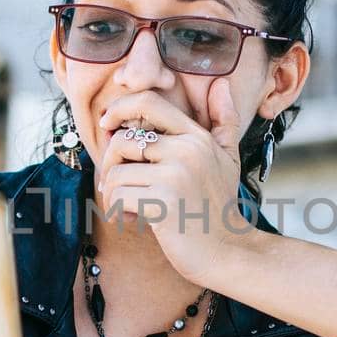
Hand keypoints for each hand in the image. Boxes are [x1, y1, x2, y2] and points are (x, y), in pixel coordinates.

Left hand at [93, 77, 251, 285]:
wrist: (228, 251)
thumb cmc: (220, 205)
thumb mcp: (228, 158)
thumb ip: (224, 120)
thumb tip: (221, 84)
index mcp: (197, 136)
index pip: (148, 103)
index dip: (119, 109)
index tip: (108, 127)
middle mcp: (186, 150)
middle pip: (122, 140)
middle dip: (111, 164)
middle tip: (118, 184)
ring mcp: (175, 175)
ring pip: (115, 172)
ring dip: (113, 193)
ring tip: (128, 206)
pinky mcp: (162, 202)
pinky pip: (117, 196)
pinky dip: (116, 211)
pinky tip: (132, 219)